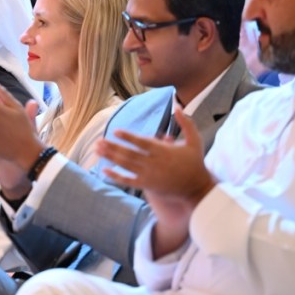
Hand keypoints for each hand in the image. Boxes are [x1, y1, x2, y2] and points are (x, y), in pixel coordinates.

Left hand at [97, 107, 215, 257]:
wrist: (197, 188)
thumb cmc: (195, 163)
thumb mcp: (195, 140)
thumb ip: (186, 123)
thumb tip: (177, 106)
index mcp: (163, 150)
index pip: (141, 142)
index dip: (127, 137)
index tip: (115, 131)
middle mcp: (153, 162)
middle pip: (129, 153)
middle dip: (112, 147)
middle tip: (98, 142)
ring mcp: (149, 175)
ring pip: (126, 165)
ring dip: (110, 157)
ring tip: (97, 151)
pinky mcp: (148, 186)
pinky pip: (128, 180)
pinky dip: (116, 176)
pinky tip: (104, 170)